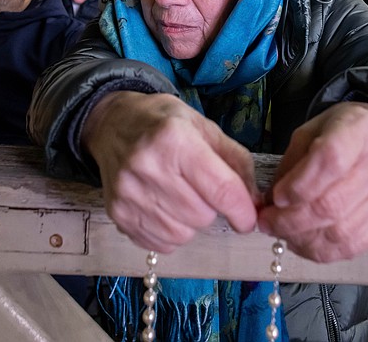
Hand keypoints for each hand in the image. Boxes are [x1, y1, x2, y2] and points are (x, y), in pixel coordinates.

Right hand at [81, 91, 259, 252]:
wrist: (112, 124)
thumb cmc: (164, 124)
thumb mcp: (205, 129)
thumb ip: (236, 164)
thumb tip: (255, 204)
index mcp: (176, 140)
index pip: (220, 190)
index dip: (243, 211)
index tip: (249, 219)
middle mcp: (148, 167)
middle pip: (202, 216)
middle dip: (211, 208)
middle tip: (198, 188)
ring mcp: (128, 193)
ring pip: (182, 234)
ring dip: (190, 222)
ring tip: (179, 196)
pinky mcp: (117, 213)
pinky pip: (160, 243)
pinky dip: (170, 232)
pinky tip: (163, 207)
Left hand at [257, 102, 367, 262]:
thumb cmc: (342, 132)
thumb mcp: (311, 132)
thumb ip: (291, 164)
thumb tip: (271, 203)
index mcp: (358, 130)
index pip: (331, 161)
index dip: (299, 185)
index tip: (276, 198)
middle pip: (333, 204)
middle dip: (291, 220)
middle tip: (267, 223)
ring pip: (342, 232)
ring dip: (303, 238)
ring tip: (282, 233)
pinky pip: (352, 247)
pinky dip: (321, 250)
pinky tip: (303, 242)